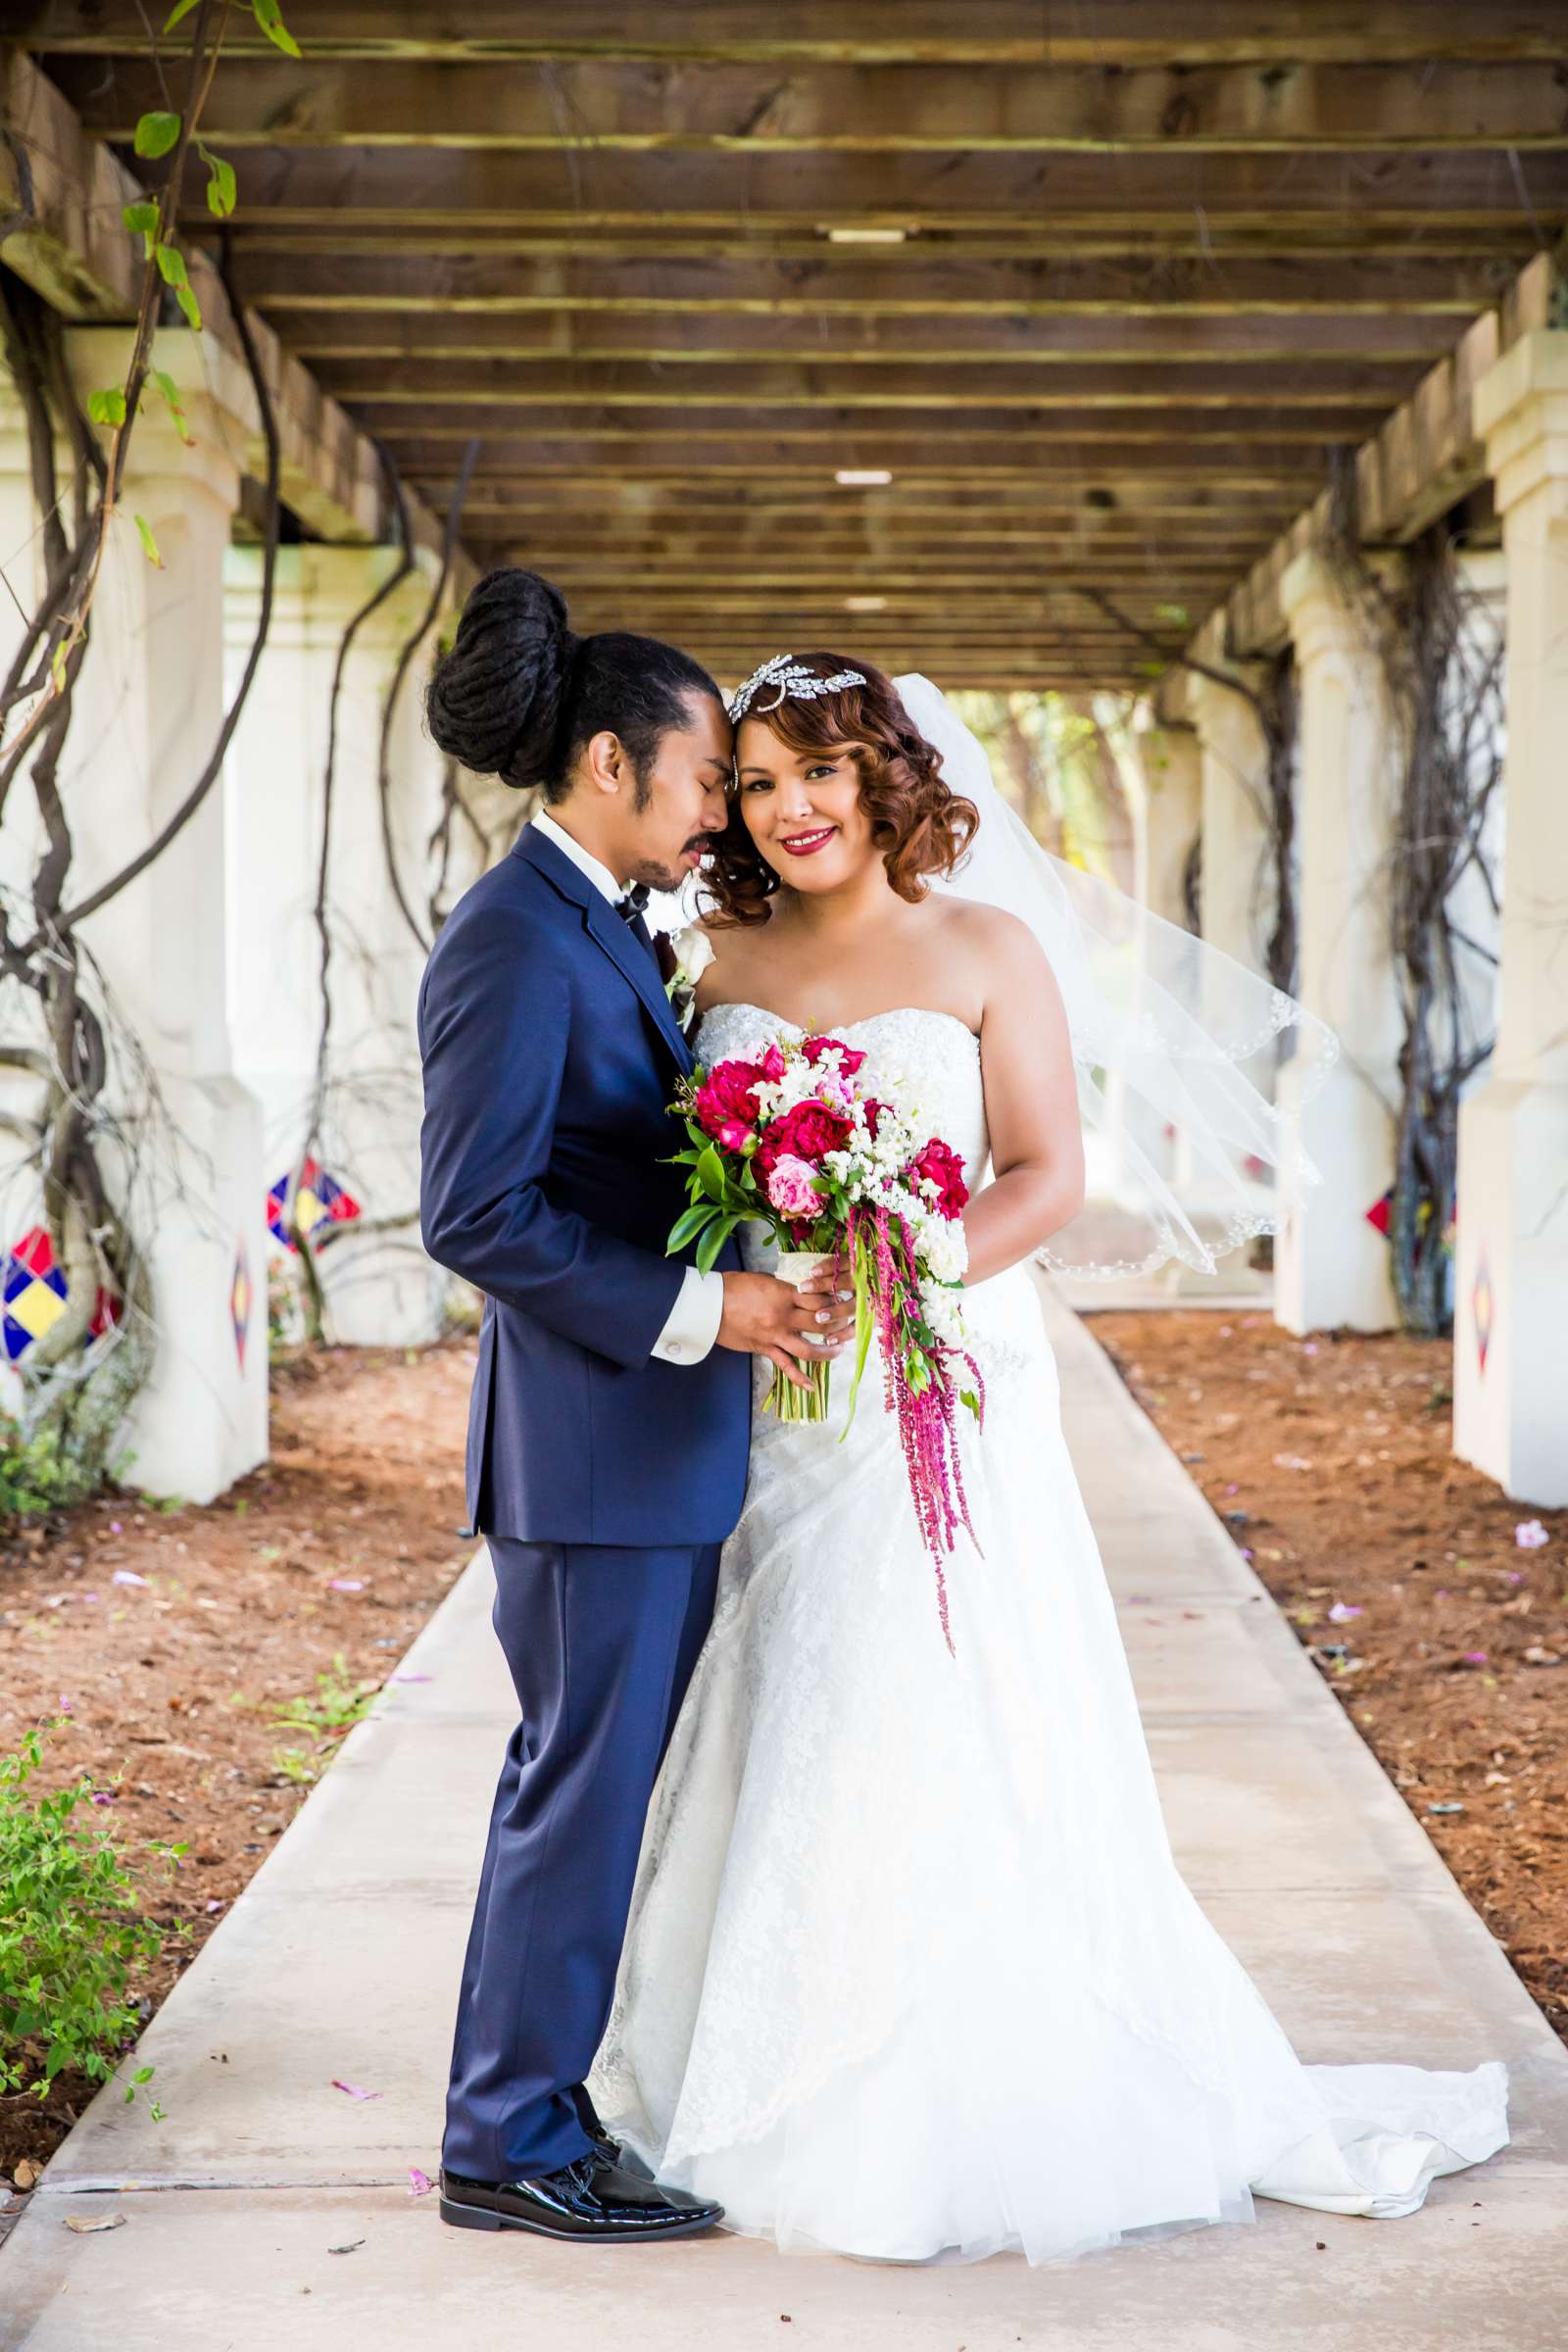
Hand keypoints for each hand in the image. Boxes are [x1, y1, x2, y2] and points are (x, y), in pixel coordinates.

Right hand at [716, 1261, 855, 1391]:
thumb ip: (785, 1289)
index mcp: (785, 1295)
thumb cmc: (734, 1286)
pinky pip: (786, 1367)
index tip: (842, 1303)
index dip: (835, 1303)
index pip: (820, 1300)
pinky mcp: (764, 1349)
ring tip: (838, 1351)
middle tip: (847, 1327)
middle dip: (838, 1326)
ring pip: (809, 1350)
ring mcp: (775, 1336)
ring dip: (828, 1353)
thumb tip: (800, 1293)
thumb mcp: (765, 1280)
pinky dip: (800, 1379)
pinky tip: (812, 1387)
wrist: (709, 1304)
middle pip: (821, 1324)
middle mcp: (784, 1317)